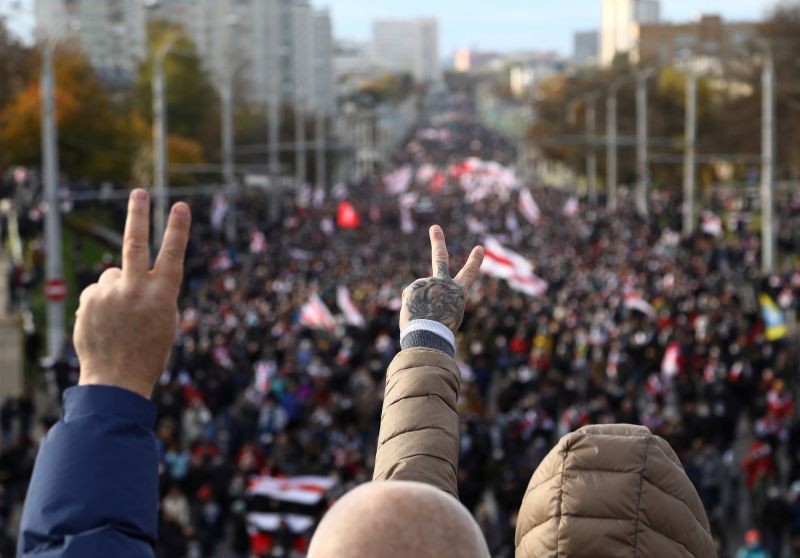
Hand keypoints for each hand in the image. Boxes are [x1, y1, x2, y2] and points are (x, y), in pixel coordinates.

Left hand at [74, 189, 191, 398]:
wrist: (115, 380)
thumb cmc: (149, 351)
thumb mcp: (166, 320)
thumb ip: (153, 291)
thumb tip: (128, 272)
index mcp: (162, 296)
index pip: (172, 254)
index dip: (178, 229)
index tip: (181, 205)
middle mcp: (135, 290)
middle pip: (135, 243)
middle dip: (138, 214)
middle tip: (139, 192)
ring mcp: (109, 295)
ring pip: (113, 276)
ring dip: (117, 289)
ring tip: (120, 319)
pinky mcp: (87, 302)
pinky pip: (98, 292)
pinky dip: (102, 303)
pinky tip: (106, 325)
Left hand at [400, 225, 483, 333]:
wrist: (428, 334)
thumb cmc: (441, 332)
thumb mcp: (448, 316)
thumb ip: (439, 301)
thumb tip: (423, 297)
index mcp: (458, 293)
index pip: (469, 274)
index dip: (475, 261)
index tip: (480, 248)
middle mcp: (443, 284)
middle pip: (440, 258)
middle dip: (438, 242)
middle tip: (435, 228)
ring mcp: (427, 283)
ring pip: (420, 294)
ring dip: (419, 306)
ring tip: (423, 317)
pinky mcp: (413, 287)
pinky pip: (410, 299)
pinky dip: (411, 308)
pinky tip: (414, 314)